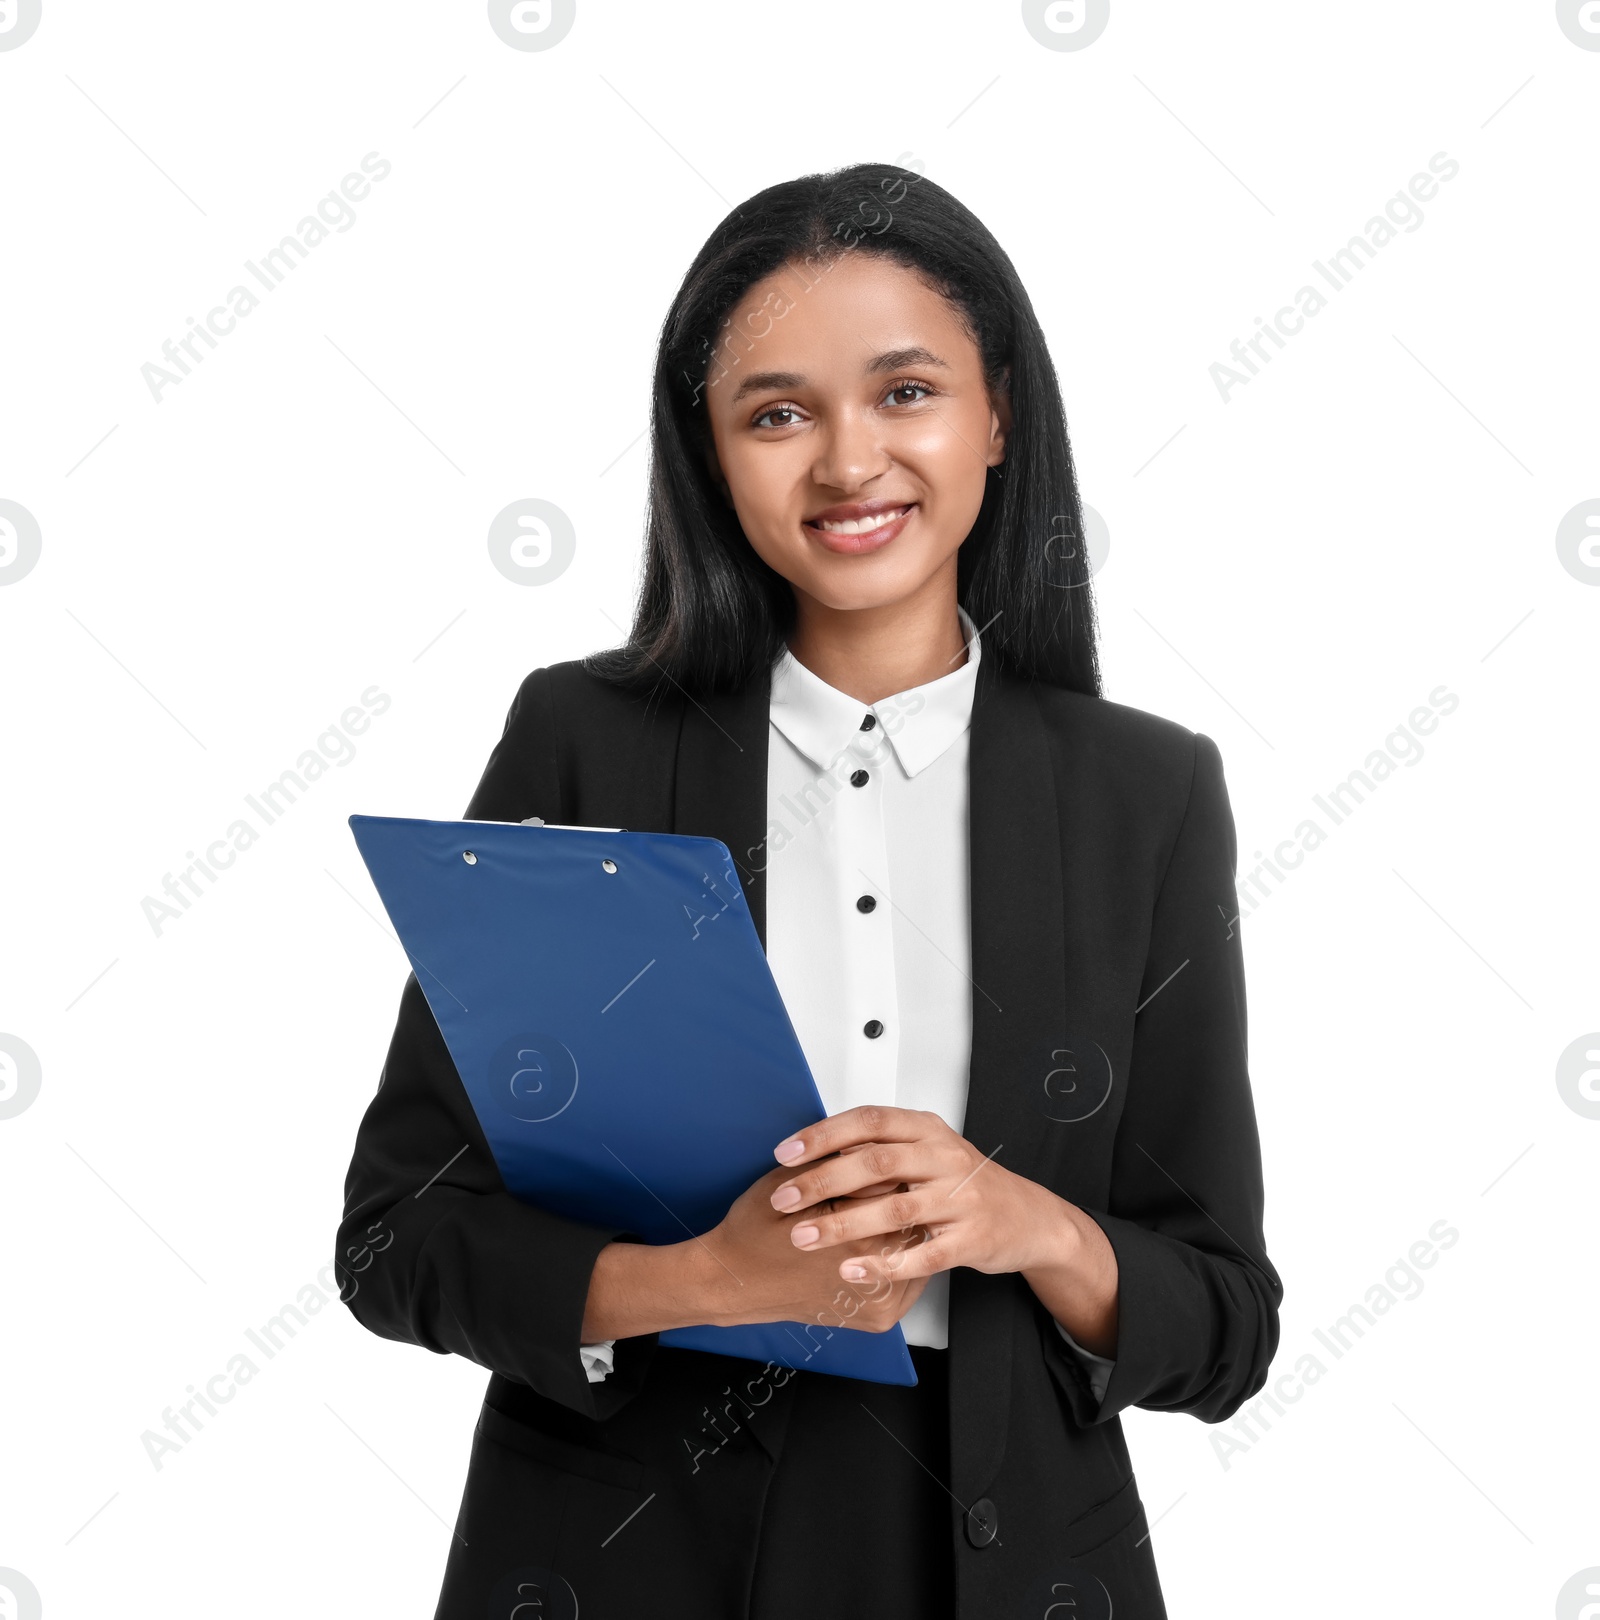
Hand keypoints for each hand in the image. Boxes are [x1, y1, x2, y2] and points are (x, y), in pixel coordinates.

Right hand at [696, 1162, 928, 1335]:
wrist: (734, 1281)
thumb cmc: (755, 1231)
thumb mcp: (790, 1181)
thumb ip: (839, 1167)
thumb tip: (879, 1152)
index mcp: (854, 1234)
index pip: (896, 1188)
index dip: (887, 1170)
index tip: (879, 1165)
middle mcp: (873, 1274)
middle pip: (912, 1220)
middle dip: (900, 1200)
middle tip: (884, 1189)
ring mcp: (880, 1302)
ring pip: (915, 1251)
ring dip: (906, 1230)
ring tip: (885, 1215)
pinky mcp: (880, 1317)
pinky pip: (908, 1281)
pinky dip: (902, 1261)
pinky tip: (884, 1243)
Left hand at [765, 1106, 1119, 1356]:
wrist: (1029, 1217)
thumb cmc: (967, 1183)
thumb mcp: (929, 1150)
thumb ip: (883, 1146)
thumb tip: (818, 1146)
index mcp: (928, 1130)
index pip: (869, 1121)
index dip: (824, 1135)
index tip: (786, 1152)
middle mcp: (945, 1159)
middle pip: (875, 1163)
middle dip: (822, 1181)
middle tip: (784, 1198)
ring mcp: (961, 1200)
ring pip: (894, 1209)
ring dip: (843, 1224)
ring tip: (803, 1236)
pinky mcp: (970, 1240)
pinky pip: (922, 1254)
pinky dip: (883, 1264)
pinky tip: (851, 1270)